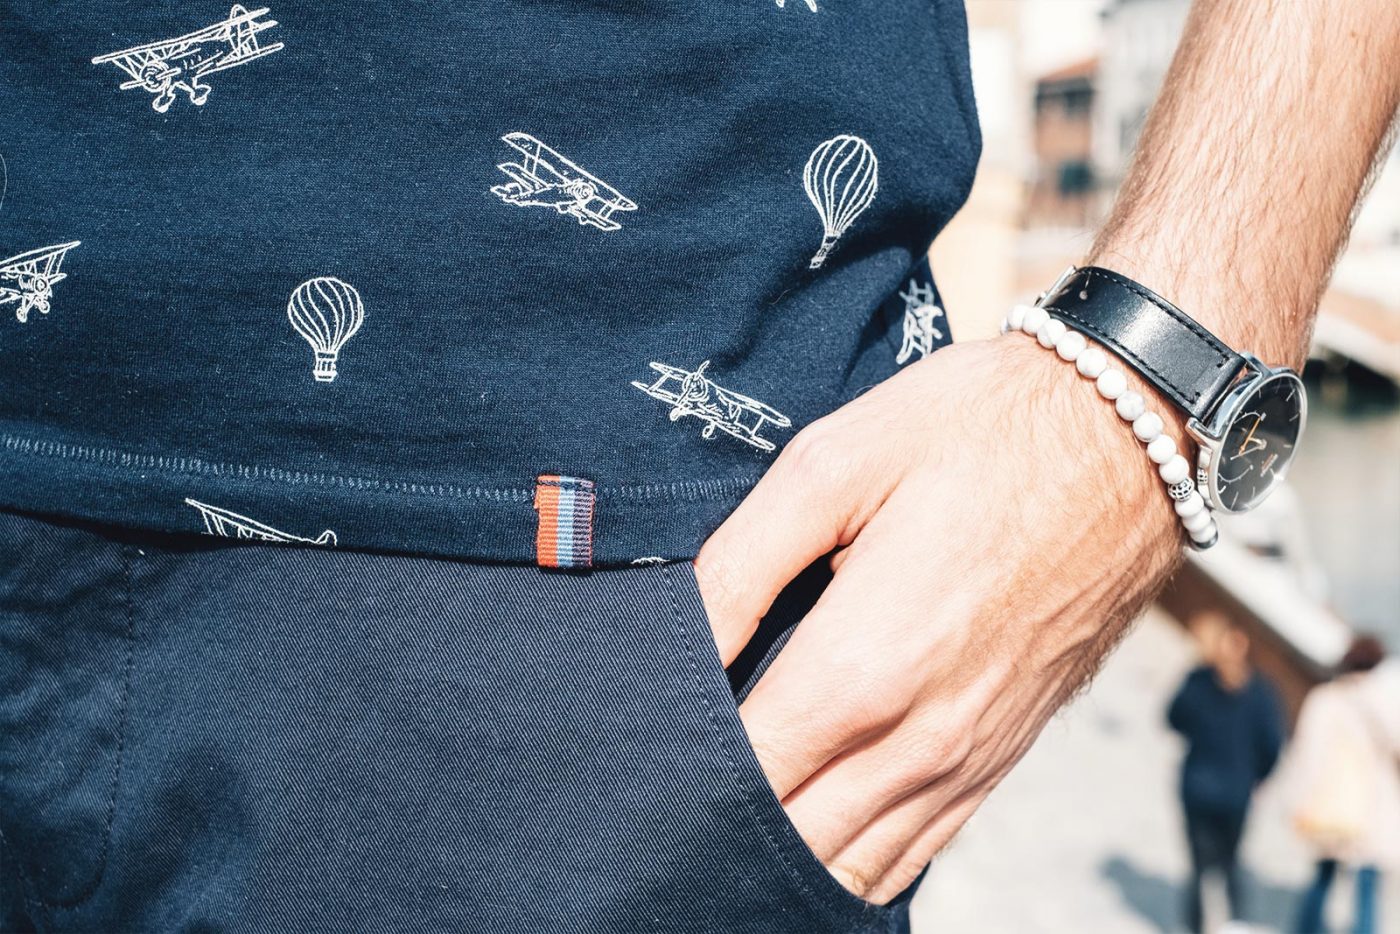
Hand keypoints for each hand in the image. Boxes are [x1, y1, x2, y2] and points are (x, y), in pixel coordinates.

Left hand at [695, 336, 1182, 902]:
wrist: (1130, 436)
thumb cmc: (977, 432)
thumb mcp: (833, 464)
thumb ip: (740, 563)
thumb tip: (673, 638)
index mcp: (864, 665)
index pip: (741, 770)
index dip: (677, 773)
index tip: (637, 755)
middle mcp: (919, 736)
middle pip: (790, 835)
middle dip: (716, 824)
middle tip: (660, 794)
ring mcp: (970, 756)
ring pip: (853, 862)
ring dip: (781, 855)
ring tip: (717, 824)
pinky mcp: (1003, 754)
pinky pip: (918, 850)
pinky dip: (856, 862)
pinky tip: (814, 841)